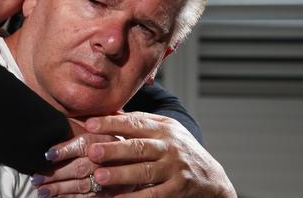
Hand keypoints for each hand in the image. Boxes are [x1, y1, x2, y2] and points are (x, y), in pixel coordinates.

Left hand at [34, 131, 118, 196]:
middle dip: (57, 174)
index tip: (47, 155)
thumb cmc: (104, 139)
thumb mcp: (96, 127)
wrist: (131, 156)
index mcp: (104, 137)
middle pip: (80, 167)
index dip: (64, 149)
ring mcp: (112, 177)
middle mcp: (109, 158)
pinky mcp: (111, 192)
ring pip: (82, 185)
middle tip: (36, 178)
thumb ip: (77, 126)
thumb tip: (53, 127)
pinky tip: (57, 197)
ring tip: (41, 190)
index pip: (83, 143)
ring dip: (60, 189)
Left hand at [84, 112, 235, 197]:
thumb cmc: (181, 150)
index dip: (111, 123)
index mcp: (163, 129)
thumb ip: (141, 122)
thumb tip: (109, 112)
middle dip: (114, 149)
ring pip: (145, 171)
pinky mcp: (178, 189)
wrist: (212, 178)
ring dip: (121, 174)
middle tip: (92, 151)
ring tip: (100, 176)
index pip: (134, 123)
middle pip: (138, 147)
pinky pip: (154, 194)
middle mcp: (170, 147)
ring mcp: (175, 169)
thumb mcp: (166, 130)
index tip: (90, 124)